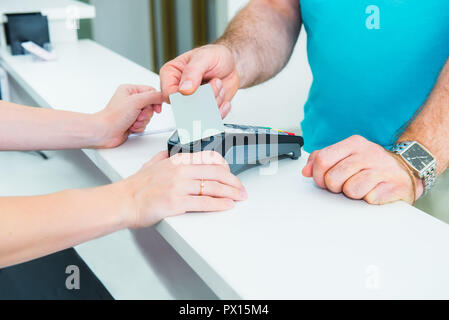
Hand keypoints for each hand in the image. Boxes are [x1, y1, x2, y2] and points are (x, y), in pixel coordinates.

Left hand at [94, 84, 163, 147]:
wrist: (105, 132)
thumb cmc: (114, 116)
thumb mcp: (136, 101)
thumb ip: (152, 96)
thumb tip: (163, 95)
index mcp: (130, 90)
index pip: (151, 91)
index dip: (156, 100)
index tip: (156, 108)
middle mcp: (130, 100)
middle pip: (151, 105)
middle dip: (146, 113)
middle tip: (138, 115)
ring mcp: (131, 112)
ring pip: (148, 116)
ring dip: (142, 121)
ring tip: (133, 122)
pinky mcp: (132, 122)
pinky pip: (144, 124)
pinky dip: (139, 127)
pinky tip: (131, 127)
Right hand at [119, 151, 246, 227]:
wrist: (123, 201)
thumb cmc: (136, 186)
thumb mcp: (151, 164)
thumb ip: (163, 157)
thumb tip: (170, 152)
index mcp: (176, 161)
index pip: (208, 158)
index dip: (225, 166)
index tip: (231, 173)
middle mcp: (180, 171)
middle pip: (216, 173)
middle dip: (233, 181)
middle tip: (241, 188)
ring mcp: (178, 187)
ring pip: (213, 187)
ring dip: (231, 193)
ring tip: (239, 197)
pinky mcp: (176, 203)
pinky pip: (204, 202)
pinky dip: (219, 204)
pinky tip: (227, 205)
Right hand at [160, 44, 239, 117]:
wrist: (232, 64)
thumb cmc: (216, 56)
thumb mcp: (204, 57)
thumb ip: (192, 72)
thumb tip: (183, 89)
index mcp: (171, 75)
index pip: (169, 95)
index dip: (183, 95)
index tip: (197, 88)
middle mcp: (179, 90)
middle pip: (185, 107)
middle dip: (205, 96)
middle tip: (215, 82)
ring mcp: (191, 101)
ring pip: (200, 114)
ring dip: (214, 100)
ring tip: (218, 84)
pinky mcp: (204, 110)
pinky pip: (210, 119)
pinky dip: (220, 108)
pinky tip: (222, 95)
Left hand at [302, 135, 423, 204]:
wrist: (406, 170)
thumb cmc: (371, 164)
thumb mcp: (346, 155)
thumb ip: (322, 160)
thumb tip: (306, 171)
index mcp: (354, 143)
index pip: (322, 159)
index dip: (318, 175)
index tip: (324, 180)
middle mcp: (368, 153)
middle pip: (333, 178)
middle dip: (335, 187)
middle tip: (344, 185)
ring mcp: (382, 168)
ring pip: (350, 189)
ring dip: (352, 194)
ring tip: (360, 187)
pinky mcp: (393, 185)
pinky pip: (369, 198)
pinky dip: (369, 199)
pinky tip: (374, 191)